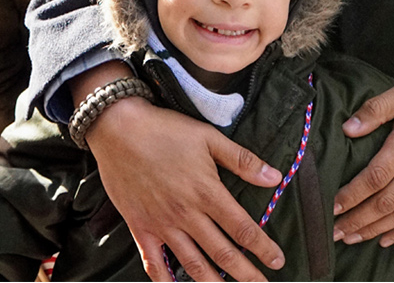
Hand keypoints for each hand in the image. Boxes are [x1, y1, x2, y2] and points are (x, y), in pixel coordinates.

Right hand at [81, 70, 283, 279]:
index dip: (264, 249)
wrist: (116, 127)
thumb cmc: (163, 130)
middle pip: (223, 253)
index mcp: (207, 193)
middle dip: (246, 274)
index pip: (244, 230)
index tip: (278, 261)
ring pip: (192, 263)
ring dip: (213, 282)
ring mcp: (161, 223)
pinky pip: (152, 260)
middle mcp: (186, 214)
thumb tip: (275, 178)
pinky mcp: (140, 225)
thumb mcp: (208, 138)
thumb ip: (243, 160)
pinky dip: (163, 279)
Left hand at [334, 69, 393, 245]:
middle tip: (333, 232)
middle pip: (387, 201)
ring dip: (377, 229)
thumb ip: (374, 110)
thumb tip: (347, 129)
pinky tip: (388, 239)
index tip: (331, 206)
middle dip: (357, 219)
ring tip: (352, 238)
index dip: (352, 195)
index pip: (376, 176)